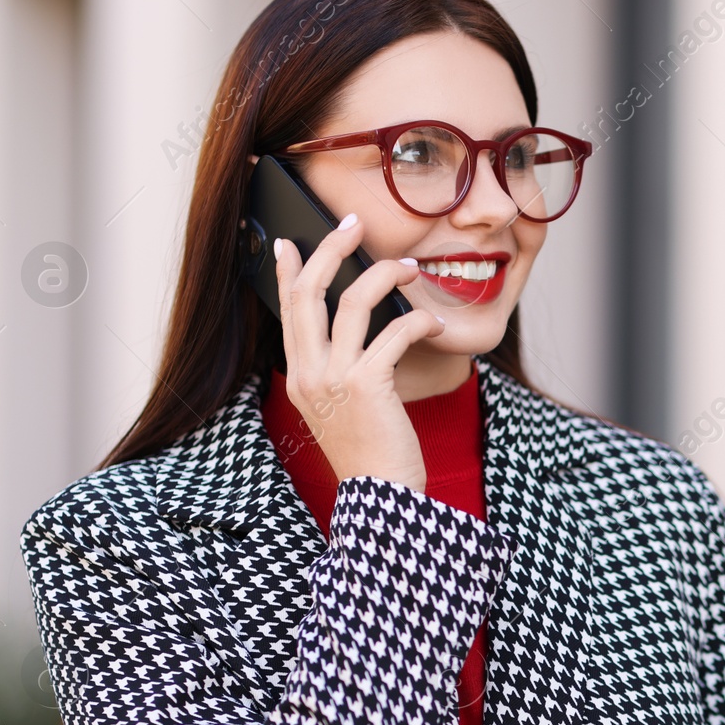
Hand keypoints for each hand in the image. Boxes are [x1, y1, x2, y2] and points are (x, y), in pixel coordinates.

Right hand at [272, 214, 444, 491]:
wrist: (381, 498)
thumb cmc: (371, 454)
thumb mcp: (343, 408)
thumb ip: (340, 370)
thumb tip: (358, 328)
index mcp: (299, 377)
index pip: (287, 310)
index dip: (289, 271)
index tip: (291, 242)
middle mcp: (308, 374)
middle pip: (309, 292)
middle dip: (331, 249)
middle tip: (353, 225)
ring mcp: (334, 378)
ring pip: (352, 300)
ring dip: (386, 275)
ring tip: (411, 268)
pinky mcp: (368, 384)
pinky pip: (394, 331)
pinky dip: (420, 321)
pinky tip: (437, 324)